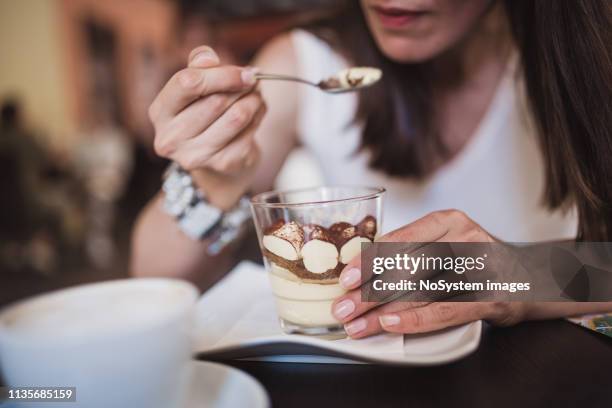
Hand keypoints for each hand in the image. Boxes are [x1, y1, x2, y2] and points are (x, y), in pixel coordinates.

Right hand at [149, 46, 265, 176]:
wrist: (215, 156)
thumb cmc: (203, 112)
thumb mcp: (196, 86)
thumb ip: (199, 65)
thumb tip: (208, 57)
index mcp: (160, 111)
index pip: (188, 83)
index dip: (222, 74)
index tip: (245, 72)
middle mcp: (171, 137)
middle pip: (217, 101)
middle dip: (242, 87)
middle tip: (254, 81)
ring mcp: (195, 155)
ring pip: (237, 117)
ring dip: (254, 101)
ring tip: (256, 95)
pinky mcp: (220, 164)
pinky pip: (249, 133)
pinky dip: (258, 119)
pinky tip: (255, 115)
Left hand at [332, 210, 525, 337]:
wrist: (530, 276)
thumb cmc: (476, 259)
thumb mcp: (446, 241)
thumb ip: (412, 249)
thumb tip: (362, 269)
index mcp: (448, 221)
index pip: (400, 240)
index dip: (369, 261)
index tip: (346, 278)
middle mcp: (465, 238)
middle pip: (405, 268)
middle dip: (368, 292)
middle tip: (343, 307)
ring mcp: (480, 268)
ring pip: (419, 292)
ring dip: (382, 312)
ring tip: (356, 324)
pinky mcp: (490, 297)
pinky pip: (444, 311)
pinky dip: (414, 320)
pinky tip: (390, 325)